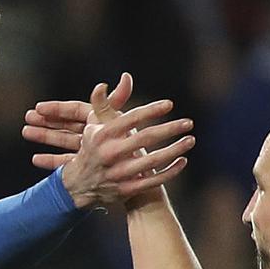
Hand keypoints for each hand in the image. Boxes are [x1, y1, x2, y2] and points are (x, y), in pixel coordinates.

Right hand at [23, 73, 194, 207]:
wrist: (79, 184)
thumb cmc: (92, 146)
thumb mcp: (94, 124)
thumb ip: (107, 102)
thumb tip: (118, 79)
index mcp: (101, 135)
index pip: (131, 118)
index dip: (151, 110)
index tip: (170, 104)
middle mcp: (109, 153)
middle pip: (145, 139)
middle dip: (169, 129)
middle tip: (188, 122)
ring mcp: (118, 173)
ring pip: (152, 162)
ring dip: (175, 150)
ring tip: (190, 139)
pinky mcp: (126, 189)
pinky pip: (153, 181)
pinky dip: (170, 171)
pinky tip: (183, 160)